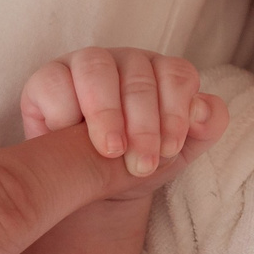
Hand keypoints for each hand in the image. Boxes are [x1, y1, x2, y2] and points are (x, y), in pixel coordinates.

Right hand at [21, 47, 225, 181]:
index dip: (176, 113)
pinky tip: (71, 140)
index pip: (177, 74)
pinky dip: (66, 112)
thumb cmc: (138, 163)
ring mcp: (84, 65)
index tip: (169, 150)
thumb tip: (204, 108)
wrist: (93, 192)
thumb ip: (206, 126)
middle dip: (144, 124)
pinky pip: (54, 82)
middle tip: (142, 164)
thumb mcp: (180, 151)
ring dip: (107, 112)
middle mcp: (125, 61)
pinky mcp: (47, 79)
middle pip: (139, 75)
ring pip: (96, 68)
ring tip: (110, 150)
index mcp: (161, 72)